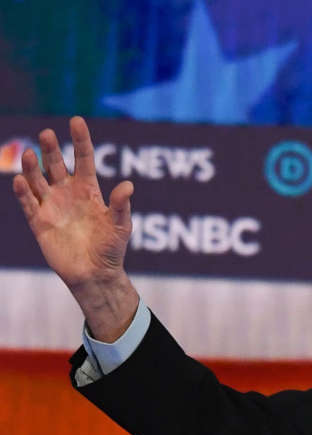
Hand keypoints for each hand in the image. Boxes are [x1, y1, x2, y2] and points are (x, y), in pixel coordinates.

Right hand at [12, 116, 138, 339]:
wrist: (95, 274)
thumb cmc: (111, 249)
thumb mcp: (121, 226)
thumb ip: (121, 205)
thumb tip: (128, 185)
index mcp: (89, 190)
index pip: (83, 159)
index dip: (80, 140)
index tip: (77, 120)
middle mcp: (68, 194)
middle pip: (56, 165)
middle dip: (52, 149)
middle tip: (48, 134)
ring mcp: (52, 206)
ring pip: (38, 181)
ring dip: (32, 167)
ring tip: (30, 154)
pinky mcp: (39, 223)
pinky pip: (28, 204)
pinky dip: (23, 192)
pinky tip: (21, 180)